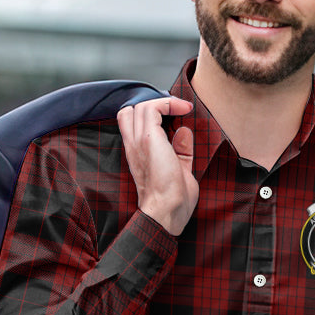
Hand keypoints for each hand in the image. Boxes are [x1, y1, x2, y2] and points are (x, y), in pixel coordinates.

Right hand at [117, 95, 196, 235]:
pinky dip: (168, 104)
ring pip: (141, 106)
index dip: (150, 114)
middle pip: (130, 111)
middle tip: (176, 111)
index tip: (175, 116)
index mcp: (137, 154)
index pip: (130, 123)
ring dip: (164, 103)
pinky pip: (152, 108)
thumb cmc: (173, 201)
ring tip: (182, 108)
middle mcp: (133, 146)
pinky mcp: (148, 139)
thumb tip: (184, 132)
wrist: (166, 212)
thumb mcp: (180, 170)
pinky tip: (183, 109)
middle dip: (153, 105)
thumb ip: (181, 151)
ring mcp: (138, 142)